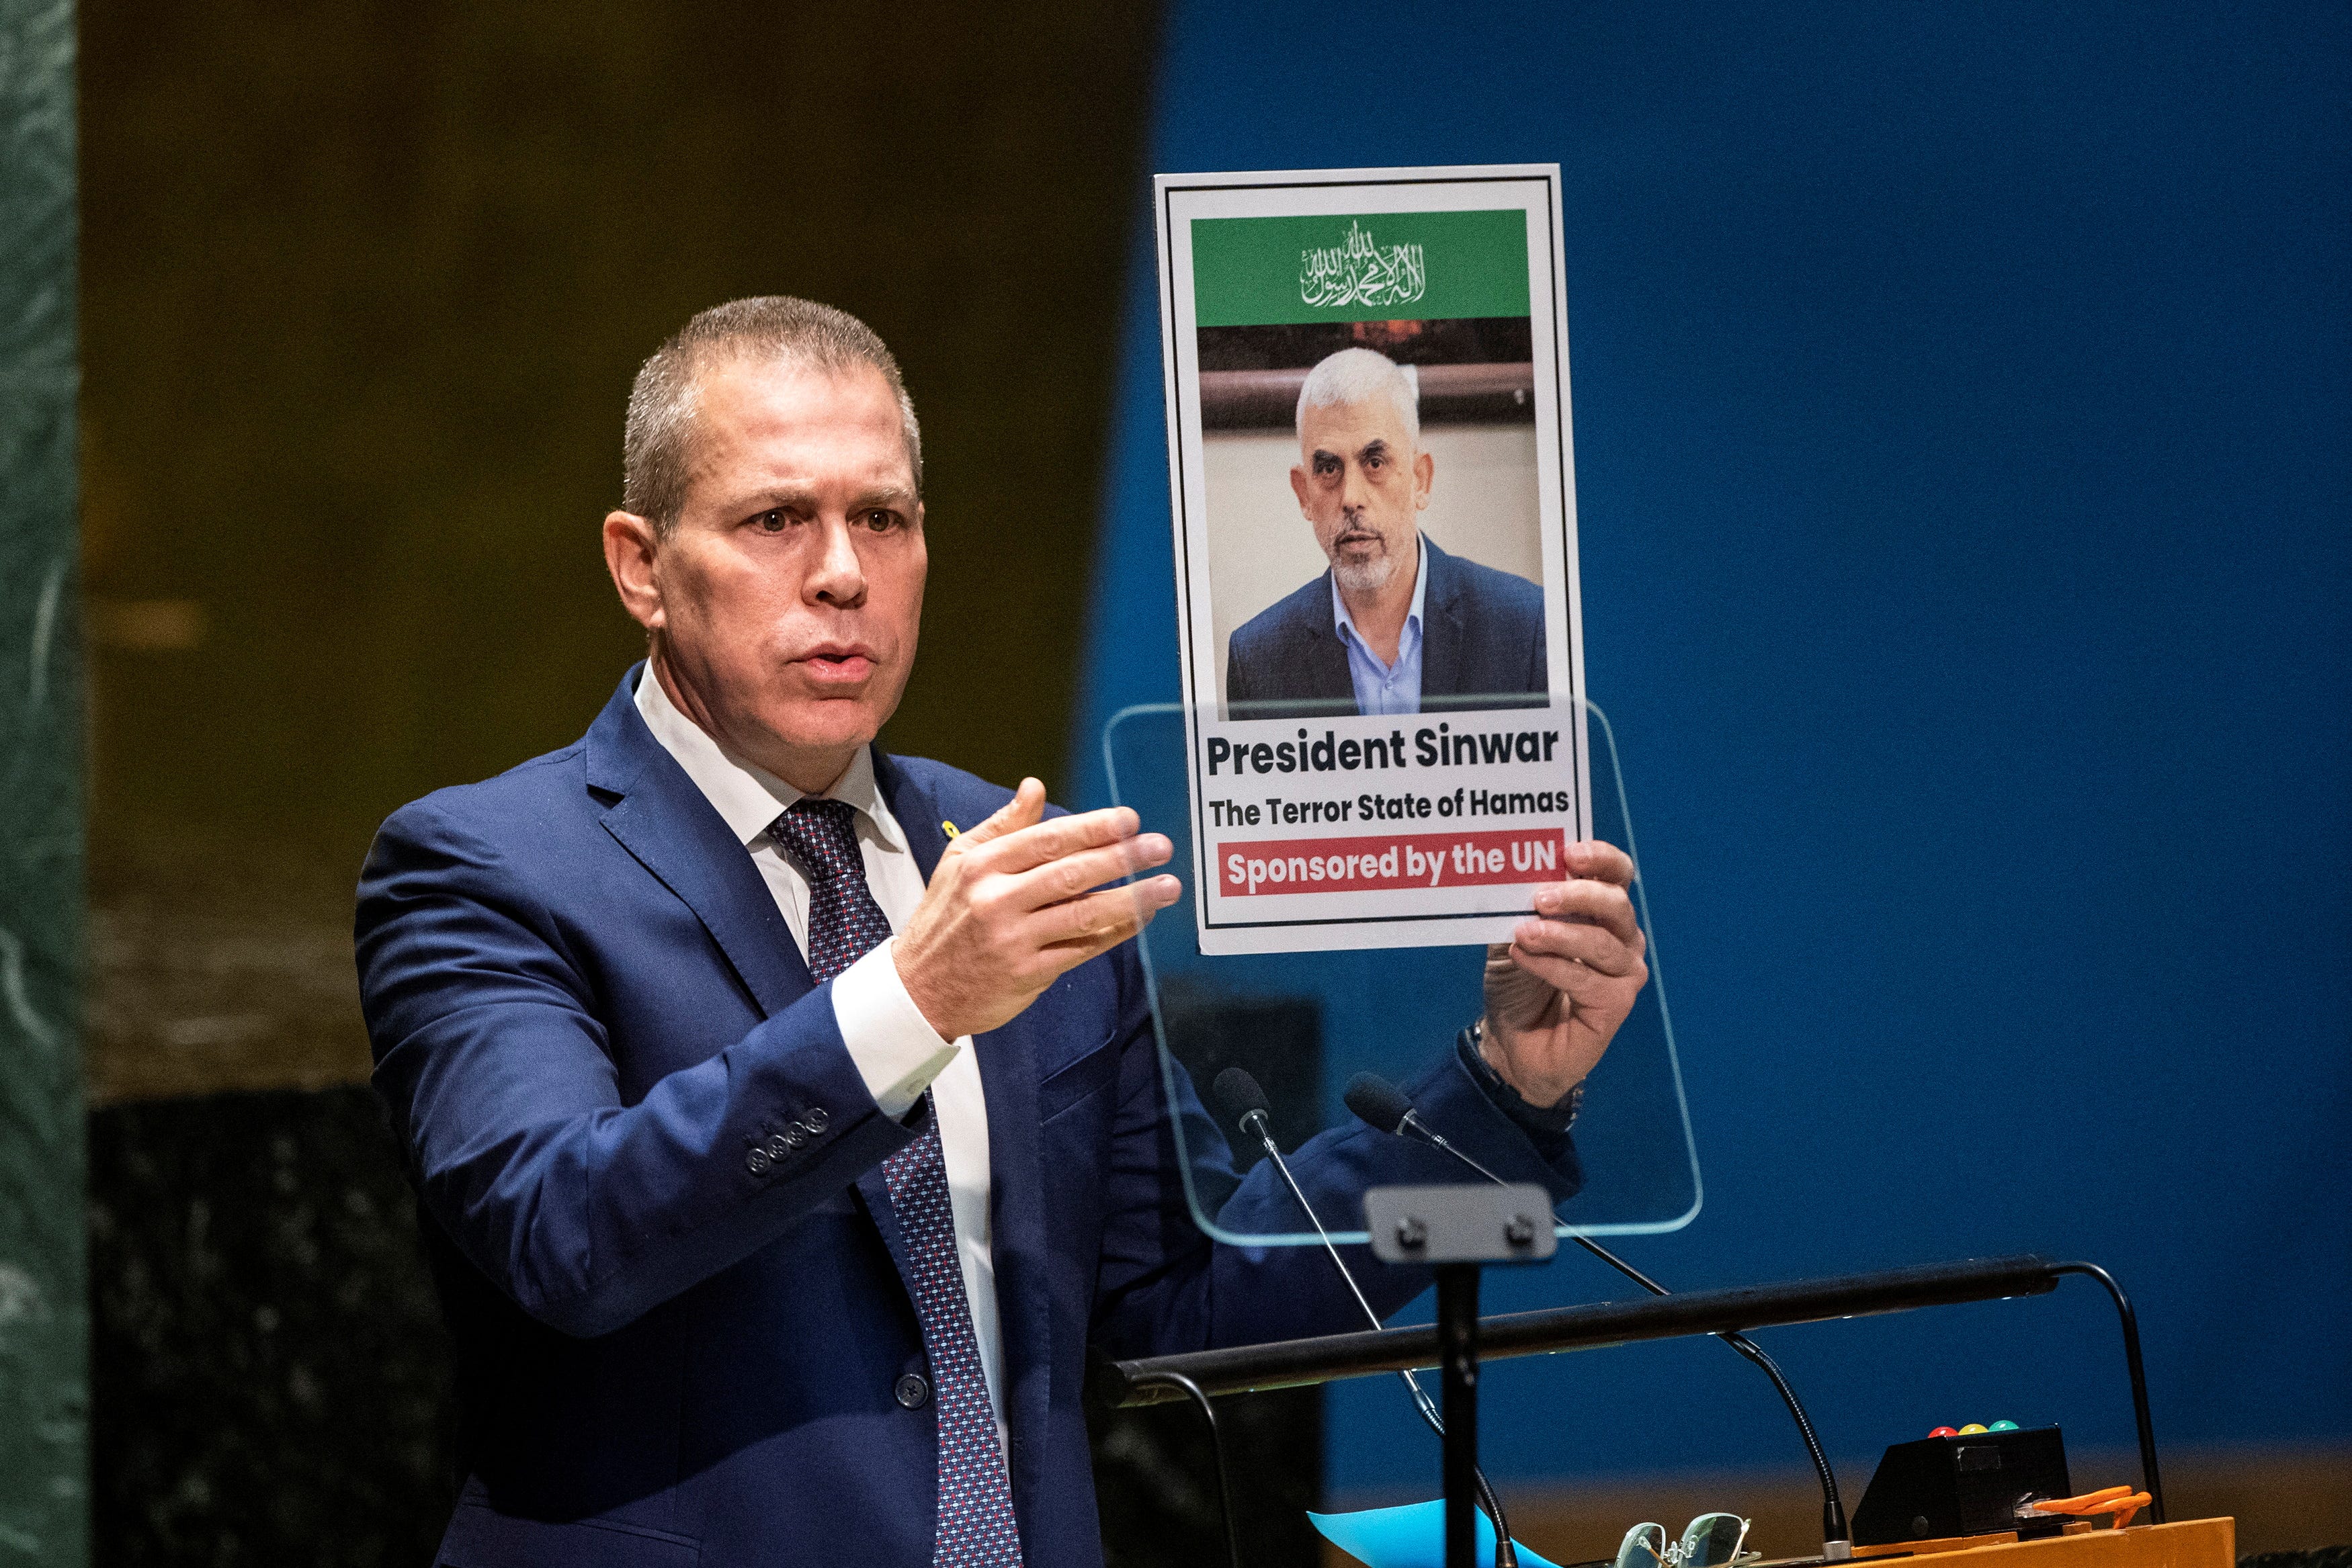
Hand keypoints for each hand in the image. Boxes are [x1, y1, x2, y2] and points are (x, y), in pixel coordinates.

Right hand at [894, 778, 1180, 1038]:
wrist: (918, 991)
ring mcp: (1013, 939)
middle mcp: (997, 900)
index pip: (1048, 840)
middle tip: (1160, 847)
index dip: (1093, 828)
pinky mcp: (1028, 974)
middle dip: (1121, 858)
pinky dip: (1115, 934)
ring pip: (1084, 914)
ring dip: (1132, 898)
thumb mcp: (960, 862)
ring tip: (1167, 886)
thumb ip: (1003, 826)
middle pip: (1071, 873)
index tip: (1129, 819)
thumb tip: (1035, 786)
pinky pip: (1082, 949)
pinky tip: (1141, 919)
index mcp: (982, 866)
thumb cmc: (944, 919)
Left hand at [1479, 840, 1648, 1107]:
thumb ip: (1518, 908)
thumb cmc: (1517, 983)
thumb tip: (1518, 877)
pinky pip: (1586, 979)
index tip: (1570, 852)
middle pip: (1616, 904)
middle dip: (1579, 894)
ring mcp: (1623, 973)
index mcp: (1600, 912)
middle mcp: (1621, 939)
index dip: (1602, 859)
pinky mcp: (1616, 1005)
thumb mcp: (1509, 936)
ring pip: (1602, 942)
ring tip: (1523, 933)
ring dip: (1559, 934)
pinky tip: (1524, 958)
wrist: (1510, 1042)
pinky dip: (1551, 965)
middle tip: (1541, 897)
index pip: (1617, 874)